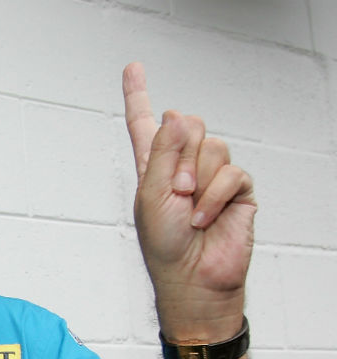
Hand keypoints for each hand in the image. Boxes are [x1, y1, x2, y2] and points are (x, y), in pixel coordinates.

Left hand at [123, 63, 254, 340]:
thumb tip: (179, 115)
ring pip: (212, 146)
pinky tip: (206, 217)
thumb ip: (163, 153)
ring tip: (189, 209)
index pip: (144, 122)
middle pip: (188, 124)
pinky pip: (232, 171)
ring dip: (197, 178)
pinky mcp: (236, 190)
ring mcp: (211, 176)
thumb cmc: (164, 246)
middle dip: (181, 154)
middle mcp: (181, 165)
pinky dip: (215, 195)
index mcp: (152, 166)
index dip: (138, 94)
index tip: (134, 68)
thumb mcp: (152, 196)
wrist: (193, 279)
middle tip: (176, 190)